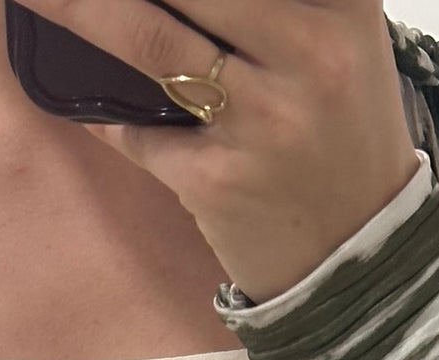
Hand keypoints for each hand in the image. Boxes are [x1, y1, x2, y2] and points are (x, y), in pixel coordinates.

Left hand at [26, 0, 418, 302]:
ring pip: (149, 40)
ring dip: (79, 10)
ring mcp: (262, 121)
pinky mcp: (219, 181)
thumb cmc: (338, 135)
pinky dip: (106, 114)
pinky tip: (89, 103)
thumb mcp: (336, 44)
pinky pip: (139, 132)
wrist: (359, 255)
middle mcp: (308, 54)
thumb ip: (273, 6)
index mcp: (340, 7)